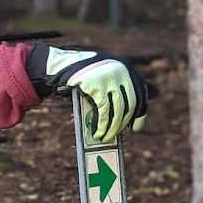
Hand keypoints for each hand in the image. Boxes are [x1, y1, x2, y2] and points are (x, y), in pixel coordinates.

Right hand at [26, 46, 146, 142]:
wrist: (62, 64)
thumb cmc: (84, 75)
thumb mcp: (105, 75)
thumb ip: (116, 89)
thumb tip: (125, 118)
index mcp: (126, 69)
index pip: (140, 94)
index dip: (140, 113)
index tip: (136, 128)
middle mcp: (122, 71)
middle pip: (130, 103)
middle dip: (123, 123)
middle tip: (115, 135)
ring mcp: (110, 78)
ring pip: (118, 109)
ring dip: (113, 128)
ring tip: (105, 138)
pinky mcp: (97, 86)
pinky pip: (104, 111)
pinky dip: (103, 125)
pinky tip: (98, 132)